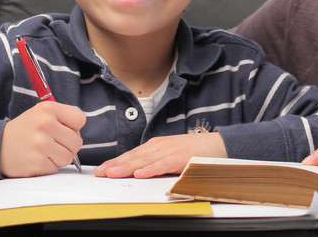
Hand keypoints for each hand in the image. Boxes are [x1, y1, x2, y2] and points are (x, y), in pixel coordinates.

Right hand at [0, 101, 86, 177]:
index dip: (74, 127)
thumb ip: (62, 118)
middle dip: (67, 146)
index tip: (63, 130)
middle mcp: (45, 124)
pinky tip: (36, 159)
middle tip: (52, 144)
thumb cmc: (24, 130)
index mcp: (48, 109)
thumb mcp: (40, 113)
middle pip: (77, 142)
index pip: (80, 119)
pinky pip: (55, 168)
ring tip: (44, 152)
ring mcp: (41, 144)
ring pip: (68, 157)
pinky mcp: (36, 162)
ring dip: (58, 158)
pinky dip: (48, 167)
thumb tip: (79, 133)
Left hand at [94, 132, 225, 178]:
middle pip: (134, 156)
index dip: (116, 162)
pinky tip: (140, 173)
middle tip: (100, 172)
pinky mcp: (181, 157)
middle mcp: (160, 146)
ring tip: (113, 173)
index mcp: (156, 147)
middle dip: (116, 165)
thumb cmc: (193, 152)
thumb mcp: (169, 156)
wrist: (217, 145)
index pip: (131, 155)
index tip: (101, 170)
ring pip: (145, 160)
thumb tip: (136, 173)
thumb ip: (154, 163)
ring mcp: (170, 151)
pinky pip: (163, 164)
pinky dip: (151, 169)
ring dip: (128, 167)